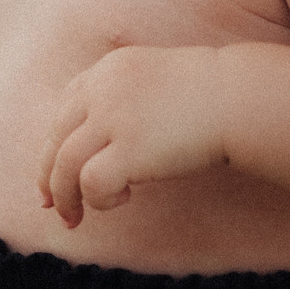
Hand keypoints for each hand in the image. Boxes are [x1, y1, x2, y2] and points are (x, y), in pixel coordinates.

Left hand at [41, 47, 227, 226]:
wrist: (240, 98)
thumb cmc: (214, 94)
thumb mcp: (159, 78)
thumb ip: (129, 98)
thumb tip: (111, 141)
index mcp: (108, 70)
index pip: (64, 109)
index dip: (54, 144)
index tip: (54, 171)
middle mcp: (103, 90)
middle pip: (56, 139)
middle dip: (49, 177)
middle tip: (54, 206)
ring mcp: (112, 118)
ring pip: (64, 165)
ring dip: (65, 197)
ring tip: (75, 218)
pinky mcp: (128, 148)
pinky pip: (90, 182)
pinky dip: (98, 199)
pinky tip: (122, 199)